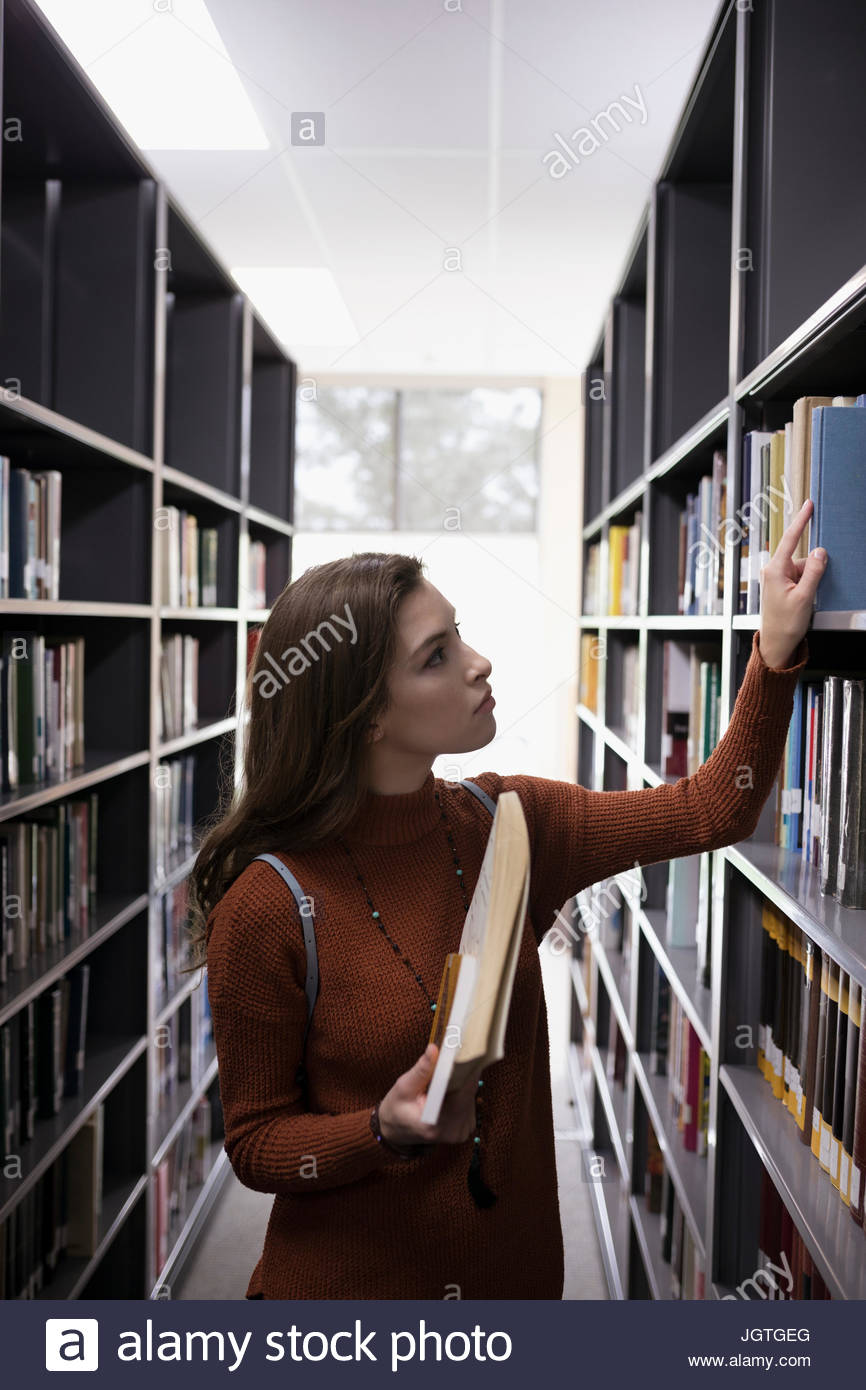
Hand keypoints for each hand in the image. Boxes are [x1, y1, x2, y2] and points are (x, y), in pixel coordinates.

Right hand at [378, 1043, 482, 1149]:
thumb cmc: (397, 1110)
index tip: (463, 1048)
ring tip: (448, 1068)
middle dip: (462, 1070)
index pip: (462, 1091)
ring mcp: (463, 1130)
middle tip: (454, 1050)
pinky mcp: (466, 1126)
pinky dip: (461, 1089)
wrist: (396, 1132)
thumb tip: (434, 1049)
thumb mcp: (403, 1088)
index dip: (465, 1068)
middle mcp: (455, 1130)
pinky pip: (469, 1100)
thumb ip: (421, 1070)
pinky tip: (449, 1085)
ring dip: (462, 1079)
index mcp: (438, 1124)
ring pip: (471, 1093)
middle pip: (470, 1091)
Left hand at [758, 498, 826, 669]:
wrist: (775, 644)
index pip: (791, 538)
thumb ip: (814, 571)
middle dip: (812, 570)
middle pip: (801, 557)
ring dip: (810, 581)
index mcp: (774, 569)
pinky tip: (803, 601)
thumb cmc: (785, 624)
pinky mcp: (780, 585)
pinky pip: (800, 577)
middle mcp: (773, 570)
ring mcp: (776, 578)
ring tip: (804, 602)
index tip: (808, 505)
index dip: (801, 520)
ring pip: (802, 569)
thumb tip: (820, 551)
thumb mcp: (805, 597)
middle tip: (810, 592)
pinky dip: (807, 585)